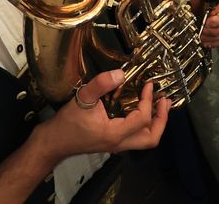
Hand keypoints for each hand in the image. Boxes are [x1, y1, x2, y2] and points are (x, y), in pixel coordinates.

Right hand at [42, 73, 169, 154]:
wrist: (53, 142)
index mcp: (115, 134)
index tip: (148, 85)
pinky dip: (144, 124)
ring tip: (159, 106)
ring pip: (145, 140)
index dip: (149, 100)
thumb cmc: (67, 124)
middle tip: (165, 101)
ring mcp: (117, 145)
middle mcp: (119, 143)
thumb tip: (120, 73)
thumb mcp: (83, 98)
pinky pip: (136, 137)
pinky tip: (140, 109)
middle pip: (151, 138)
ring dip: (155, 123)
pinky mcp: (113, 142)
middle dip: (162, 119)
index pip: (142, 118)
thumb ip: (101, 84)